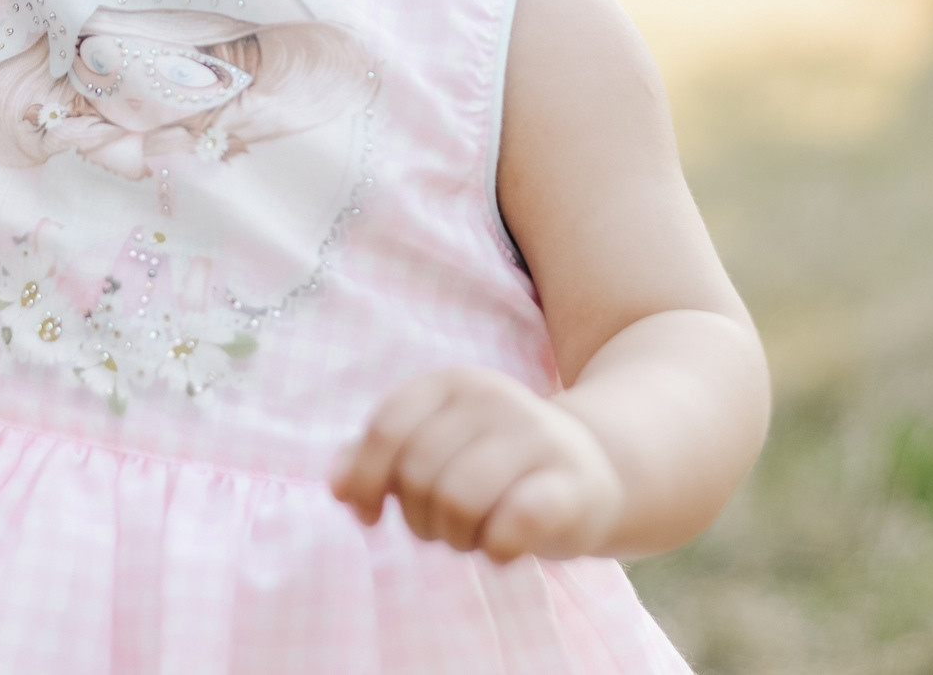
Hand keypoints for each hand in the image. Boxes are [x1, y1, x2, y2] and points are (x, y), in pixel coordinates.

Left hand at [330, 367, 624, 563]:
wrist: (596, 467)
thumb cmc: (495, 465)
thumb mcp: (435, 446)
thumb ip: (378, 458)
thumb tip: (336, 488)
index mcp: (452, 384)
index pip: (387, 429)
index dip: (367, 480)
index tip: (372, 515)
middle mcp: (495, 399)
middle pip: (419, 473)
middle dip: (419, 518)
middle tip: (442, 528)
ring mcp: (538, 437)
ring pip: (458, 500)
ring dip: (455, 537)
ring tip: (472, 536)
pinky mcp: (573, 484)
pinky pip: (512, 524)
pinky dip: (494, 549)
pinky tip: (502, 549)